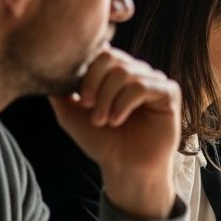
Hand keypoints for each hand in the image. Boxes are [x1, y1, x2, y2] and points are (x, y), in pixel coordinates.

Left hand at [49, 47, 180, 220]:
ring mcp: (154, 81)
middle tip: (90, 110)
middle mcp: (136, 72)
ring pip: (125, 73)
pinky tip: (117, 120)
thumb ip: (60, 90)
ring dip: (108, 99)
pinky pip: (142, 86)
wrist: (124, 167)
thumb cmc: (102, 141)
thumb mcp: (70, 114)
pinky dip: (124, 103)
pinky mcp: (169, 93)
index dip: (86, 73)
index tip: (81, 101)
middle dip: (95, 85)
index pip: (100, 53)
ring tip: (104, 121)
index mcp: (116, 73)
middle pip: (112, 59)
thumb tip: (51, 67)